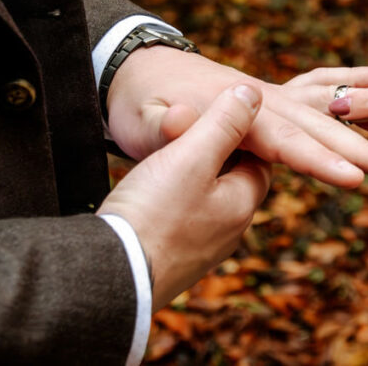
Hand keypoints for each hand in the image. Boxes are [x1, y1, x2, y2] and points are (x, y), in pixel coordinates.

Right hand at [99, 84, 270, 311]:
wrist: (108, 275)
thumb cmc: (152, 213)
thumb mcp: (191, 156)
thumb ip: (223, 123)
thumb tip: (253, 93)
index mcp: (241, 205)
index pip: (259, 159)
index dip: (242, 133)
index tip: (219, 113)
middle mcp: (228, 232)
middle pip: (233, 180)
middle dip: (215, 155)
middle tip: (189, 132)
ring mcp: (199, 250)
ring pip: (205, 201)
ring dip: (191, 179)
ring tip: (165, 158)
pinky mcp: (171, 260)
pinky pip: (180, 221)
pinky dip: (171, 201)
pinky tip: (149, 193)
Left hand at [106, 47, 367, 186]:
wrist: (141, 68)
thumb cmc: (141, 102)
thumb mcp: (143, 117)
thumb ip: (167, 123)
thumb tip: (182, 120)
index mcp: (237, 110)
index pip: (285, 141)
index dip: (319, 161)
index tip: (354, 179)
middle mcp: (264, 97)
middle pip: (320, 127)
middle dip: (363, 150)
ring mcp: (273, 93)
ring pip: (330, 106)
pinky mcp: (276, 94)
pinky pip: (323, 88)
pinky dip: (353, 79)